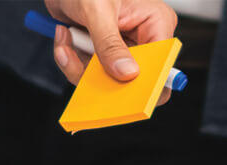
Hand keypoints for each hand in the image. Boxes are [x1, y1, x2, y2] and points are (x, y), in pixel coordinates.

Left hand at [44, 0, 175, 85]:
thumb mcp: (98, 11)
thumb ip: (110, 44)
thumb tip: (126, 73)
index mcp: (155, 23)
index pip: (162, 62)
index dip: (148, 81)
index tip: (127, 90)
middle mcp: (142, 37)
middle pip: (132, 78)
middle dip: (101, 75)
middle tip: (81, 63)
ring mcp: (120, 47)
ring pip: (106, 79)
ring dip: (78, 65)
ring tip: (65, 41)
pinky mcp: (101, 52)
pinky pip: (88, 71)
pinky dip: (71, 59)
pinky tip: (64, 37)